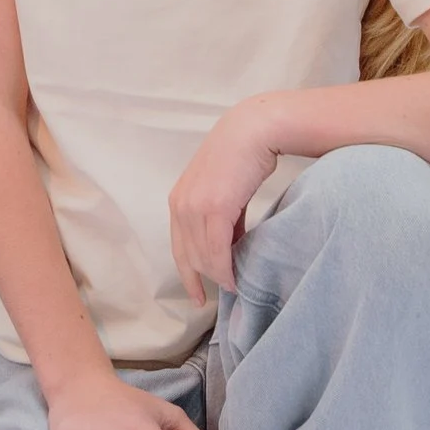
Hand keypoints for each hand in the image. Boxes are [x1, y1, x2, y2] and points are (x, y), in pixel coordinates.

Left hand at [167, 102, 279, 301]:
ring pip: (202, 256)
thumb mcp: (223, 192)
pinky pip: (216, 249)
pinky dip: (224, 268)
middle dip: (200, 280)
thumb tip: (228, 250)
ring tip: (233, 287)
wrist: (252, 131)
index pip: (178, 247)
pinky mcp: (215, 207)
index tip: (197, 295)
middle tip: (216, 298)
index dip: (187, 273)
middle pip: (187, 256)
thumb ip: (221, 220)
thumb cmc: (241, 159)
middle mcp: (181, 204)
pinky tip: (233, 279)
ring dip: (217, 276)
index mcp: (179, 200)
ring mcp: (195, 206)